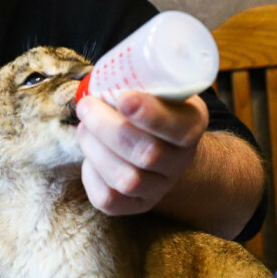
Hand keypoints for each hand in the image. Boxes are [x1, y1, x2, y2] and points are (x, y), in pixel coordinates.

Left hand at [75, 92, 208, 216]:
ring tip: (84, 127)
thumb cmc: (152, 109)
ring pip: (127, 180)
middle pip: (147, 154)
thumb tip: (108, 71)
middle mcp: (180, 162)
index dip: (150, 115)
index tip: (123, 96)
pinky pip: (110, 200)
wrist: (164, 148)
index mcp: (191, 127)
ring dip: (96, 149)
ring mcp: (159, 188)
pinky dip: (91, 174)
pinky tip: (90, 154)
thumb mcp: (161, 89)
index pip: (179, 128)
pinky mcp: (136, 206)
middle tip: (86, 105)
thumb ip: (145, 80)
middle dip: (108, 128)